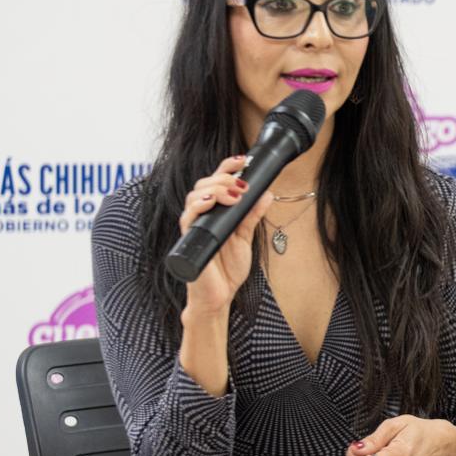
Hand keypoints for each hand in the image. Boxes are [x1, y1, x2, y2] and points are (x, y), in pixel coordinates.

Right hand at [180, 155, 273, 315]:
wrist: (219, 296)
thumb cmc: (227, 269)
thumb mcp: (245, 238)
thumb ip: (252, 216)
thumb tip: (267, 194)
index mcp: (214, 213)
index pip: (215, 183)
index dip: (226, 168)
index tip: (243, 160)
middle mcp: (201, 216)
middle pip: (204, 184)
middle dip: (224, 178)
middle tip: (242, 184)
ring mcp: (194, 227)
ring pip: (194, 196)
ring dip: (214, 189)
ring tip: (234, 194)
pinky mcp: (189, 239)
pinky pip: (187, 218)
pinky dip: (198, 206)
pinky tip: (210, 202)